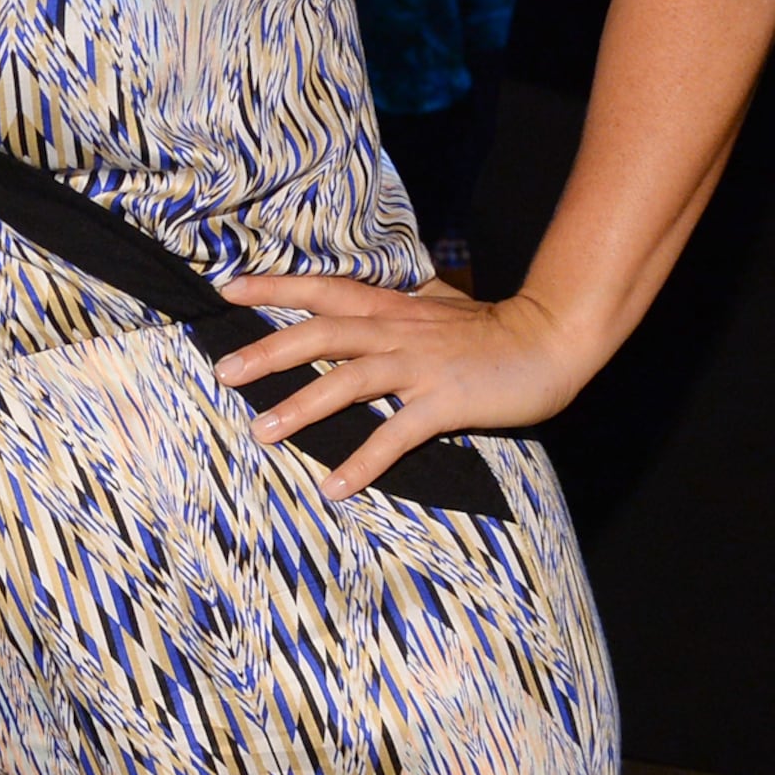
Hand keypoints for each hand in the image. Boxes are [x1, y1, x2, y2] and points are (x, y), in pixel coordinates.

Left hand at [212, 269, 597, 499]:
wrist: (552, 340)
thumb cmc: (492, 329)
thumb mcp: (437, 306)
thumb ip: (399, 303)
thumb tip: (370, 295)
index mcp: (391, 308)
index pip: (322, 289)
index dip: (274, 287)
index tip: (227, 289)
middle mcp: (397, 332)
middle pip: (320, 334)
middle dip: (268, 353)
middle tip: (223, 372)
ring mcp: (420, 367)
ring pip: (348, 382)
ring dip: (301, 407)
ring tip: (261, 432)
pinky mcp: (445, 403)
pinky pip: (396, 434)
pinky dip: (364, 461)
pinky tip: (334, 487)